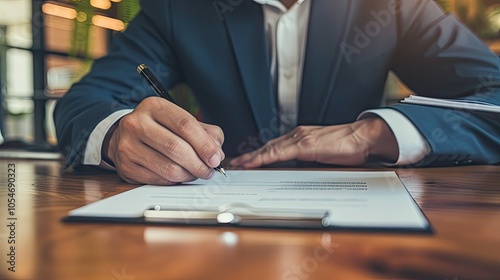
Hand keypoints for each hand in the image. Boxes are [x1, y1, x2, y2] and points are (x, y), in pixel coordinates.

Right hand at [103, 97, 224, 184]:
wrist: (126, 137)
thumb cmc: (161, 129)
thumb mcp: (182, 121)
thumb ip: (206, 133)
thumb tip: (216, 154)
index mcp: (154, 106)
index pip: (185, 125)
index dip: (204, 144)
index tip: (215, 158)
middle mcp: (137, 123)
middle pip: (176, 148)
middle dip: (199, 164)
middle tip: (209, 171)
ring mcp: (128, 145)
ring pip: (169, 168)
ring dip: (189, 174)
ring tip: (196, 173)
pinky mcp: (126, 166)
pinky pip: (159, 179)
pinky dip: (175, 181)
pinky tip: (179, 175)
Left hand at [230, 118, 397, 167]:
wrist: (364, 137)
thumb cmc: (348, 145)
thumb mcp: (323, 153)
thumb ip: (310, 158)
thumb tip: (300, 170)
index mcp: (301, 137)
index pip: (274, 146)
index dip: (258, 154)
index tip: (246, 161)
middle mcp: (297, 135)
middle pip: (268, 147)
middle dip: (250, 156)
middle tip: (235, 163)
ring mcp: (300, 138)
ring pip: (270, 148)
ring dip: (252, 157)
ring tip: (239, 165)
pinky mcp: (305, 144)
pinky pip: (279, 152)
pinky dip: (264, 158)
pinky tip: (254, 162)